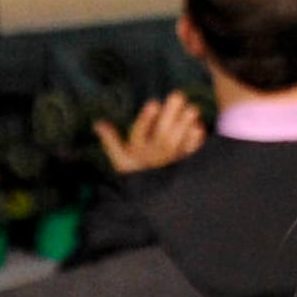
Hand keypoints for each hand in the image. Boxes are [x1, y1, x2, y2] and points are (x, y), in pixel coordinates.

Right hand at [91, 92, 206, 173]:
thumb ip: (110, 140)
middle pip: (161, 136)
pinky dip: (195, 143)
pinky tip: (199, 128)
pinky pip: (189, 155)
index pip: (138, 134)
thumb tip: (97, 123)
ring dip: (185, 126)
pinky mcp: (183, 168)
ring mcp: (169, 163)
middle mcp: (152, 157)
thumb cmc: (135, 174)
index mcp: (136, 152)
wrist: (152, 200)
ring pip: (177, 144)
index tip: (154, 103)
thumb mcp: (119, 160)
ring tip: (192, 109)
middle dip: (170, 116)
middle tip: (178, 96)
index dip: (146, 119)